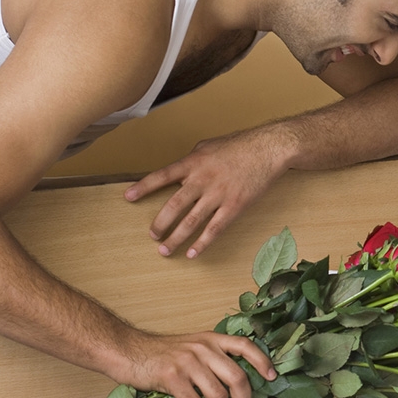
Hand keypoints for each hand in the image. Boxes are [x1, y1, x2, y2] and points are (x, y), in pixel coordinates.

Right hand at [116, 330, 276, 397]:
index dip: (262, 361)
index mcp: (212, 339)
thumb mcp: (193, 347)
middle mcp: (203, 348)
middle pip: (236, 376)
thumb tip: (236, 385)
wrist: (128, 350)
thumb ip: (213, 358)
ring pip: (217, 394)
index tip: (271, 376)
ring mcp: (187, 362)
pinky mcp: (171, 377)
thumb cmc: (162, 354)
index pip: (245, 346)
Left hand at [124, 130, 290, 257]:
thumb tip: (180, 171)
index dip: (143, 187)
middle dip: (160, 223)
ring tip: (165, 250)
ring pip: (191, 221)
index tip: (128, 197)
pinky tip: (193, 253)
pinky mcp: (234, 206)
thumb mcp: (208, 146)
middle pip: (174, 206)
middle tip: (152, 235)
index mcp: (193, 163)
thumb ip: (192, 159)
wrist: (269, 149)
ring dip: (176, 238)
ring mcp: (218, 195)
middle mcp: (202, 180)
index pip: (162, 176)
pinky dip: (202, 243)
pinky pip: (215, 229)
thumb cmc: (240, 145)